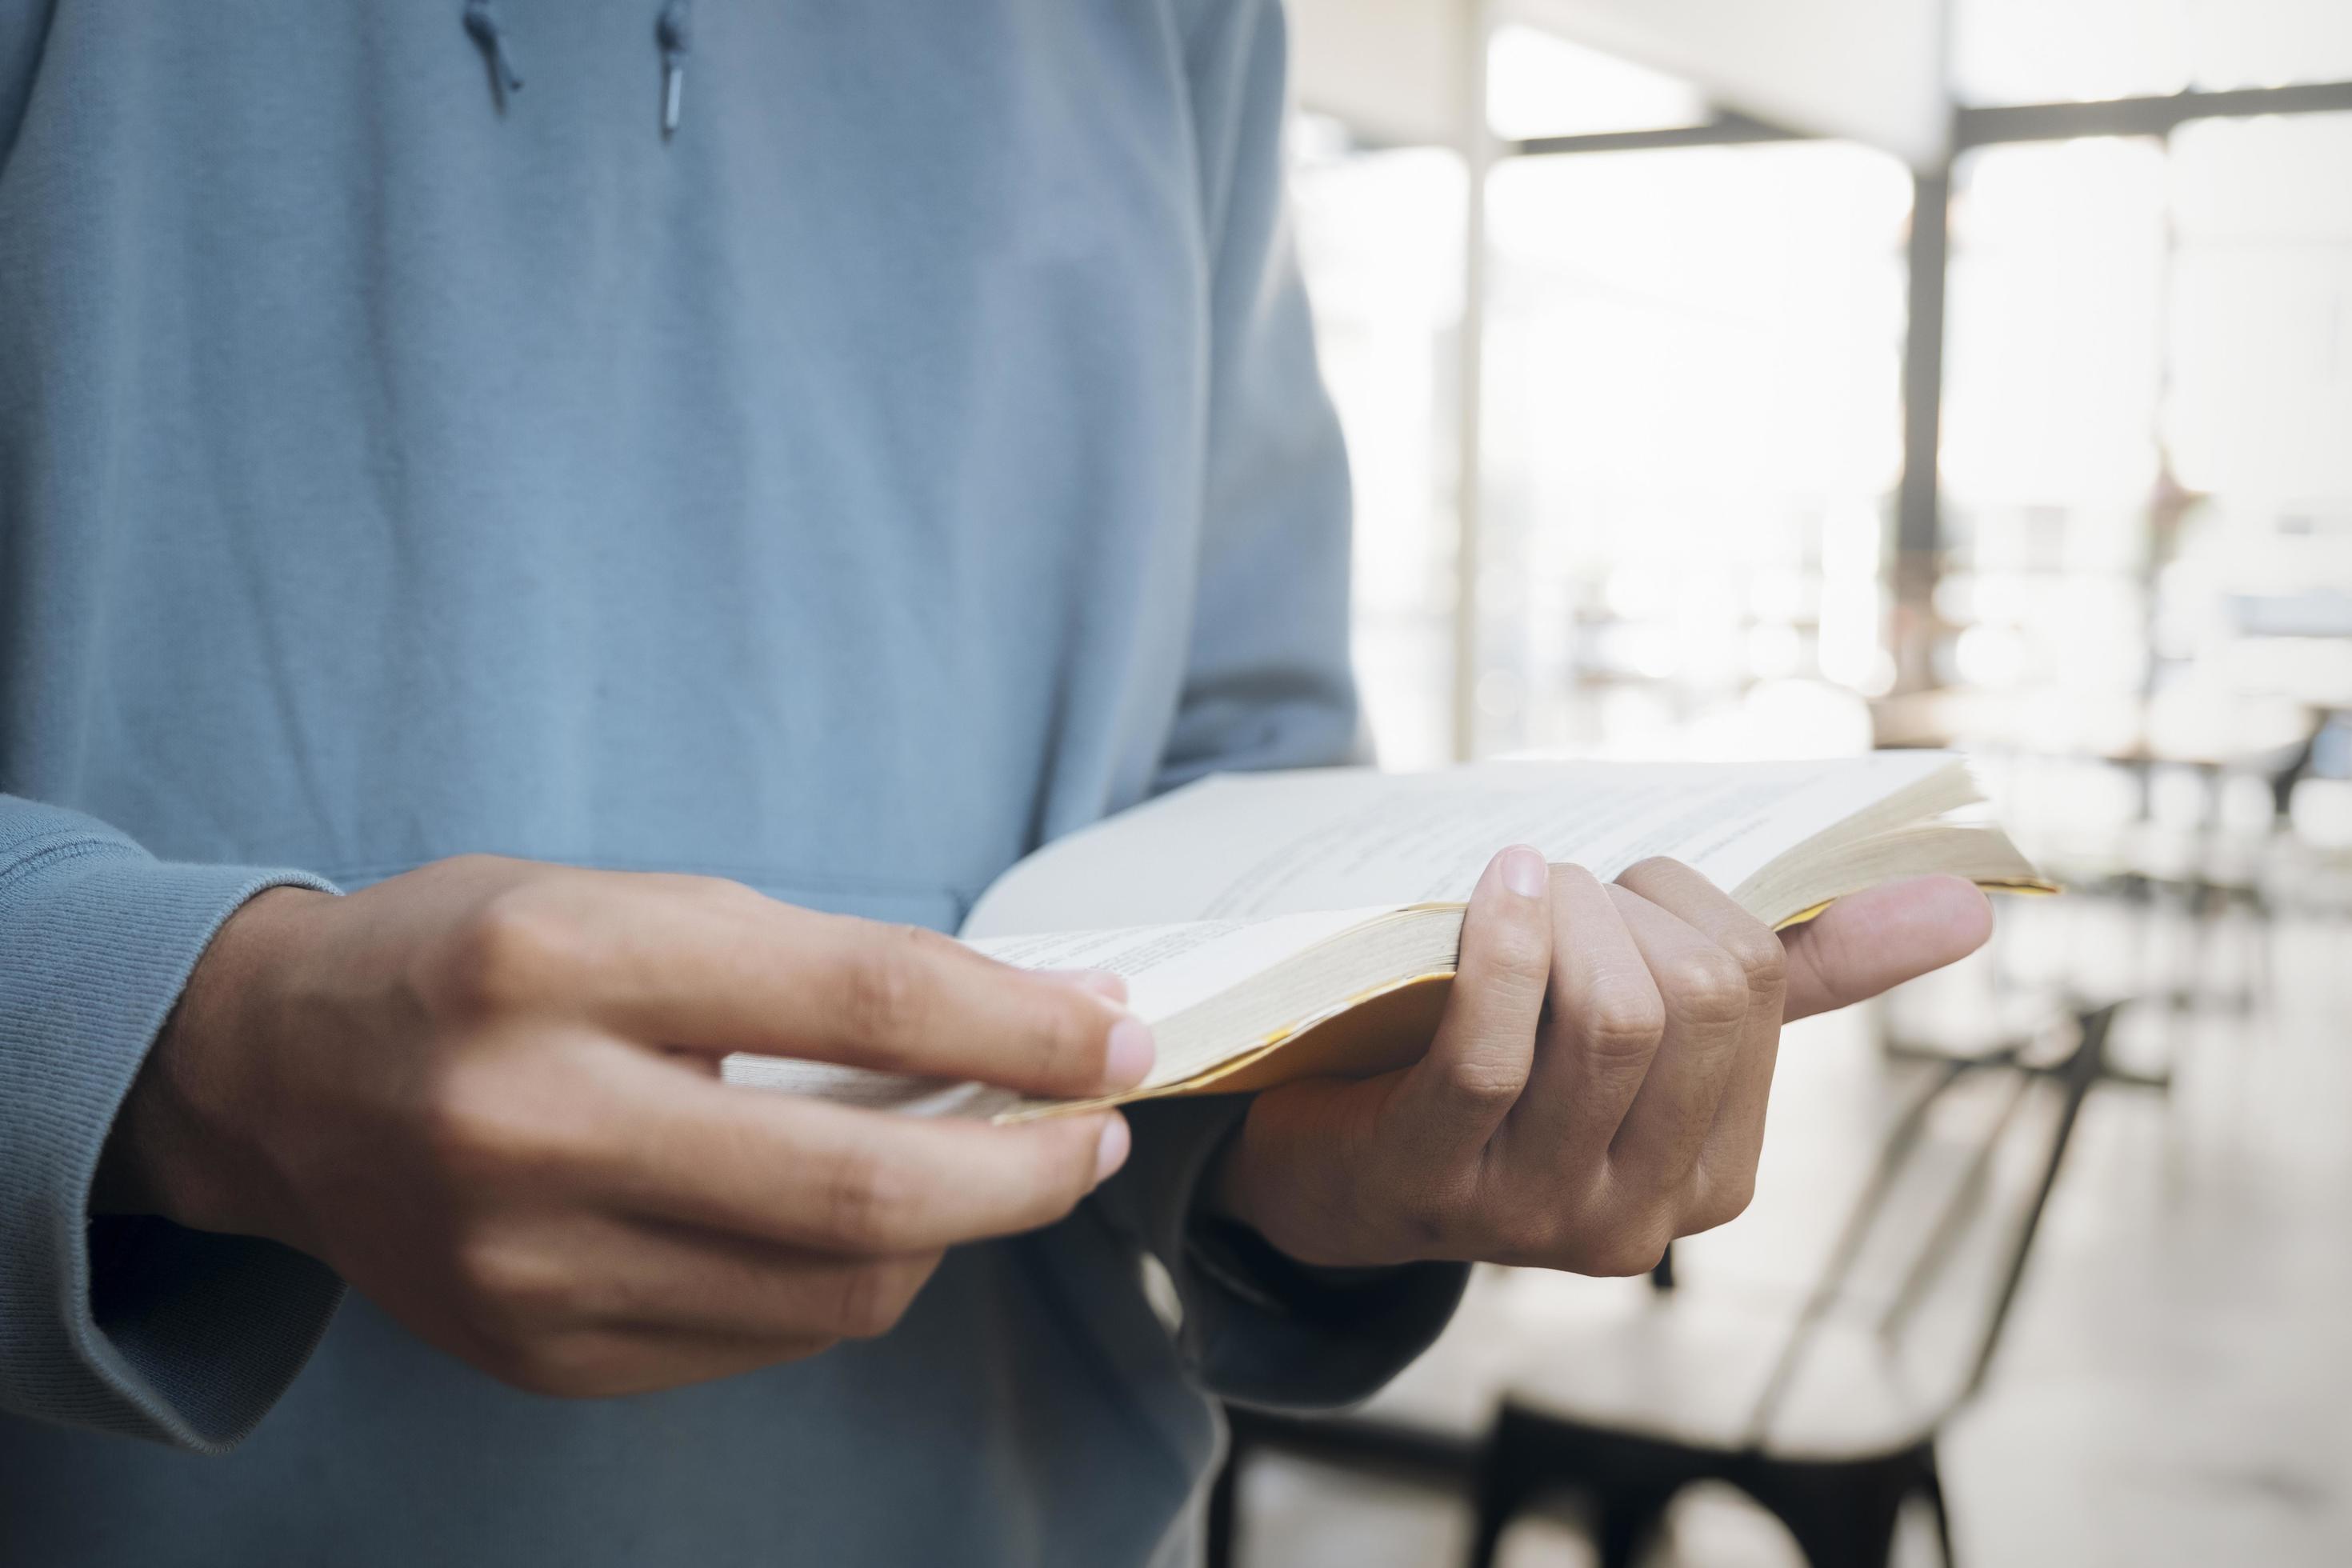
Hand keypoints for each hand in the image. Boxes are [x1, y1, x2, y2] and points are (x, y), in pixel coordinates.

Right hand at [96, 856, 1151, 1395]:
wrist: (276, 1078)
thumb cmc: (479, 959)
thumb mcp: (635, 904)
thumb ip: (817, 970)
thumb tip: (1022, 1027)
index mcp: (562, 962)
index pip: (861, 1001)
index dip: (1021, 1027)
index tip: (1116, 1035)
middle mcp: (532, 1122)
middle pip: (864, 1186)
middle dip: (1028, 1170)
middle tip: (1099, 1135)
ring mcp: (526, 1264)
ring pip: (832, 1288)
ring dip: (952, 1229)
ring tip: (990, 1166)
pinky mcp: (537, 1354)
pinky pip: (762, 1338)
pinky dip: (846, 1278)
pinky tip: (860, 1220)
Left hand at [1210, 849, 1991, 1272]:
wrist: (1327, 1156)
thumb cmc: (1503, 1065)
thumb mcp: (1648, 1021)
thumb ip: (1798, 971)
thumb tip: (1972, 905)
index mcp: (1716, 1176)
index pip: (1754, 989)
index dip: (1685, 903)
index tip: (1621, 894)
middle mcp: (1641, 1220)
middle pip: (1691, 1001)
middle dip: (1625, 902)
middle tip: (1559, 888)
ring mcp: (1536, 1215)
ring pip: (1608, 1021)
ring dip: (1562, 912)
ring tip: (1517, 885)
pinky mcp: (1433, 1185)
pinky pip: (1493, 1051)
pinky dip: (1501, 945)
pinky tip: (1491, 884)